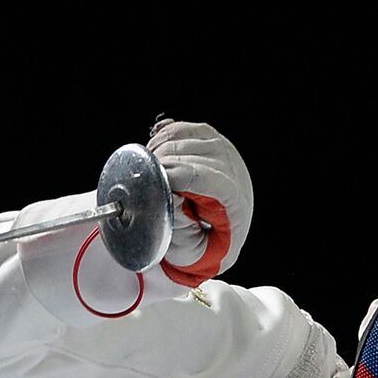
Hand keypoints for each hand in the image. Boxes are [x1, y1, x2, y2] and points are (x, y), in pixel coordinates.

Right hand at [146, 119, 252, 285]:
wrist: (217, 235)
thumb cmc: (203, 244)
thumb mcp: (189, 249)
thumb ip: (178, 226)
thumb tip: (166, 192)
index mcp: (233, 197)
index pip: (206, 176)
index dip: (177, 174)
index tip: (154, 179)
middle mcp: (232, 167)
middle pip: (189, 154)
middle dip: (161, 166)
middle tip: (143, 184)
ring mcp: (222, 149)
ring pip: (181, 138)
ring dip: (158, 154)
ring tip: (149, 175)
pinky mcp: (210, 138)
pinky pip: (180, 129)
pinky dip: (162, 139)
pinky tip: (155, 157)